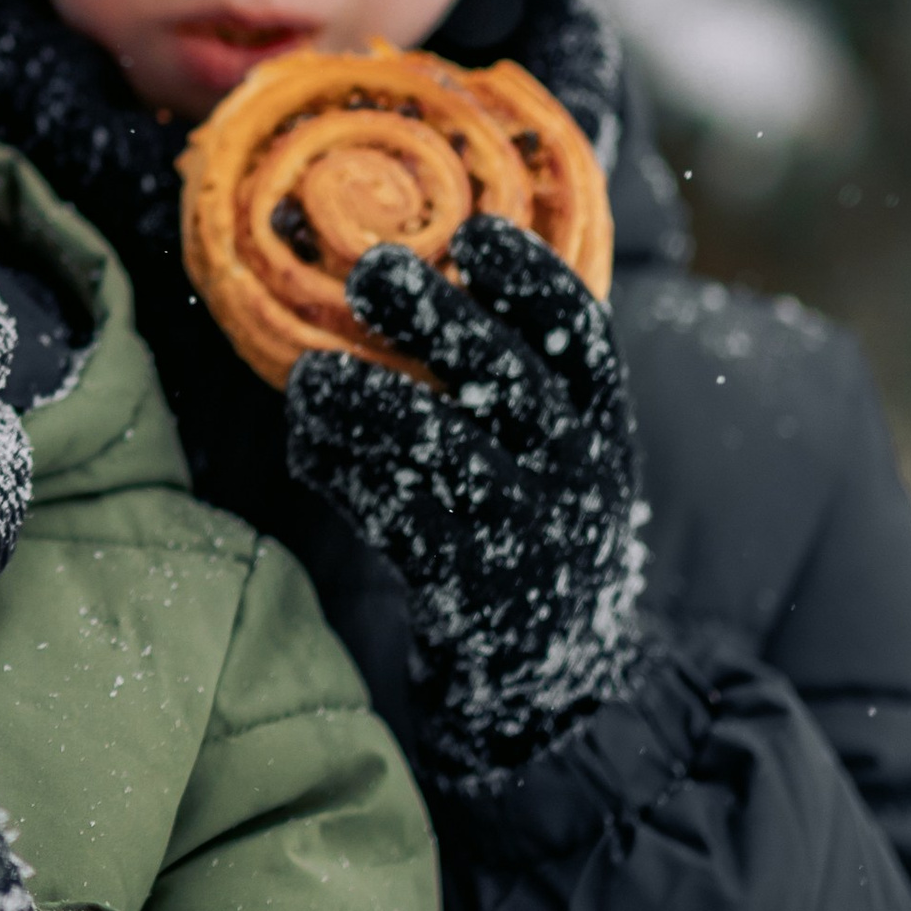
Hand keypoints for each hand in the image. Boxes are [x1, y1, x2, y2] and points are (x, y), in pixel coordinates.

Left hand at [286, 215, 646, 775]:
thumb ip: (497, 374)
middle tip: (371, 271)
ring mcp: (531, 537)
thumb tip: (396, 269)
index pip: (580, 333)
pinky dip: (346, 479)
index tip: (473, 231)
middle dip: (440, 317)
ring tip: (311, 374)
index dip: (531, 276)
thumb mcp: (543, 447)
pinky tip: (308, 451)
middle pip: (511, 379)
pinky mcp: (474, 594)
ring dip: (371, 401)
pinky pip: (402, 522)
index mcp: (602, 422)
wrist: (551, 679)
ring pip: (447, 451)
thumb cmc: (523, 521)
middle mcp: (578, 473)